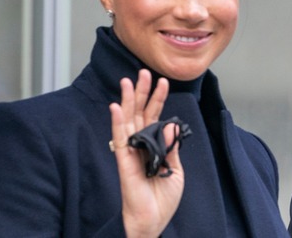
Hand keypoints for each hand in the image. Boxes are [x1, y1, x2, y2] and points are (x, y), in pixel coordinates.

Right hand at [109, 69, 183, 237]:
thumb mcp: (176, 168)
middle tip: (143, 72)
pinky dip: (117, 122)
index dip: (158, 99)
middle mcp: (140, 145)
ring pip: (128, 120)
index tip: (163, 81)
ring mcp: (131, 152)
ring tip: (129, 81)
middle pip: (140, 113)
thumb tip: (170, 124)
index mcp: (154, 145)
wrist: (154, 220)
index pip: (155, 116)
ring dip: (128, 100)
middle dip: (142, 92)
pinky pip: (120, 139)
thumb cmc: (163, 198)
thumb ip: (172, 146)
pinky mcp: (124, 162)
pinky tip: (116, 107)